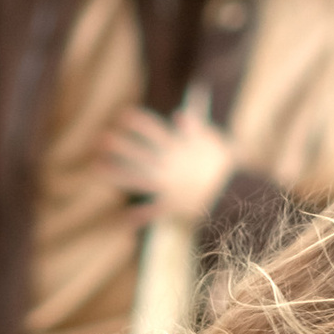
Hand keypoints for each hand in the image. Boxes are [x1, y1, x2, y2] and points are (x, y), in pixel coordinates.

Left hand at [104, 103, 235, 223]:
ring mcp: (168, 186)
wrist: (237, 194)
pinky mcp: (172, 205)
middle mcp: (169, 166)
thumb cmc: (227, 165)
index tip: (122, 115)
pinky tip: (125, 219)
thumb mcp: (213, 141)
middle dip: (119, 146)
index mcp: (180, 148)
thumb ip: (196, 127)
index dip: (137, 122)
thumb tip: (180, 114)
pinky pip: (152, 212)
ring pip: (136, 179)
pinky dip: (139, 217)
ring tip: (96, 169)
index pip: (154, 130)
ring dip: (115, 174)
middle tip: (101, 139)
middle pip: (138, 153)